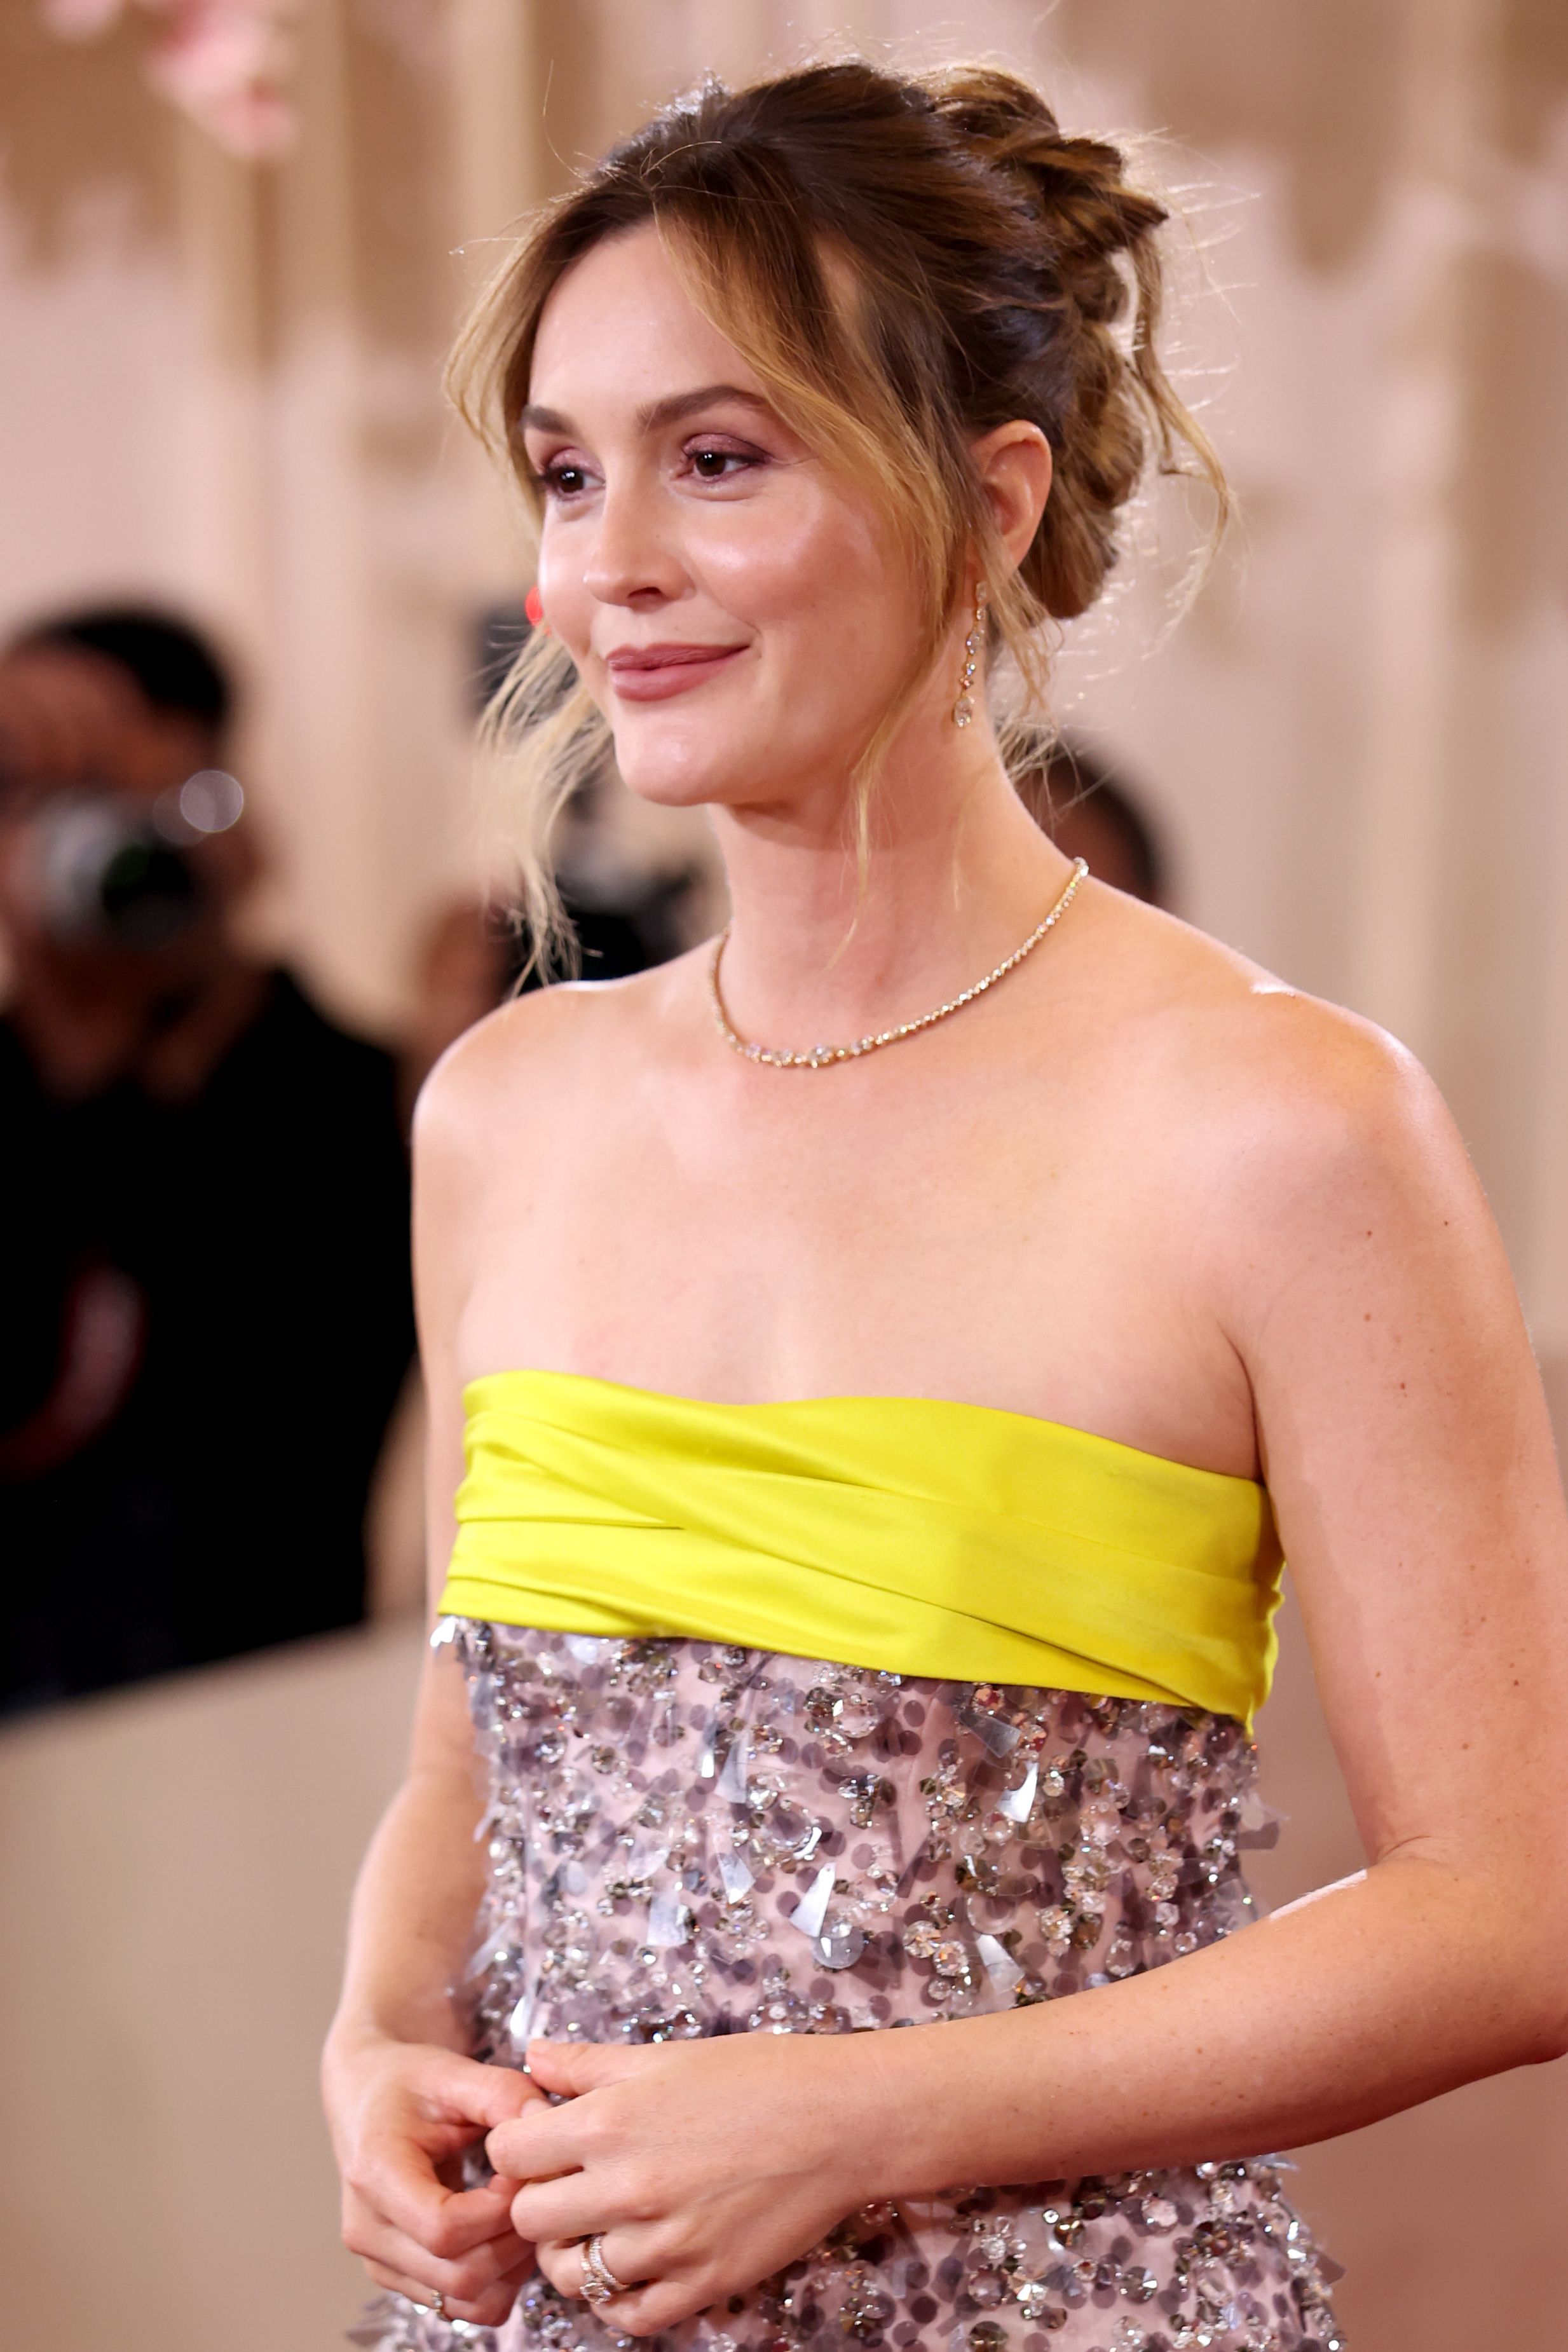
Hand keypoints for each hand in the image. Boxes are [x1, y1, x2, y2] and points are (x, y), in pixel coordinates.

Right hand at [326, 2035, 543, 2327]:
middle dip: (515, 2239)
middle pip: (460, 2275)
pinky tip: (505, 2230)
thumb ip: (504, 2093)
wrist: (368, 2096)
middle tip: (534, 2190)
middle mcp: (368, 2231)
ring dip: (511, 2266)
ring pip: (465, 2302)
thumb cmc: (410, 2082)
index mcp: (375, 2175)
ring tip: (523, 2209)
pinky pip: (460, 2306)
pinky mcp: (398, 2276)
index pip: (445, 2229)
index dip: (499, 2209)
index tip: (522, 2170)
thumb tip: (548, 2123)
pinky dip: (497, 2279)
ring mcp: (380, 2262)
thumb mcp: (456, 2071)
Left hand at [486, 2035, 875, 2335]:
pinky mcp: (701, 2284)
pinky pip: (628, 2315)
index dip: (516, 2146)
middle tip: (571, 2186)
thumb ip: (588, 2063)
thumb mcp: (665, 2056)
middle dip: (539, 2201)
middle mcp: (626, 2188)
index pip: (508, 2154)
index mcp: (609, 2122)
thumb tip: (532, 2057)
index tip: (540, 2142)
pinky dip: (619, 2297)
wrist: (841, 2121)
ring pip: (571, 2275)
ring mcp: (663, 2245)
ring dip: (575, 2253)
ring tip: (603, 2227)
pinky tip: (634, 2266)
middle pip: (530, 2220)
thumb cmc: (757, 2075)